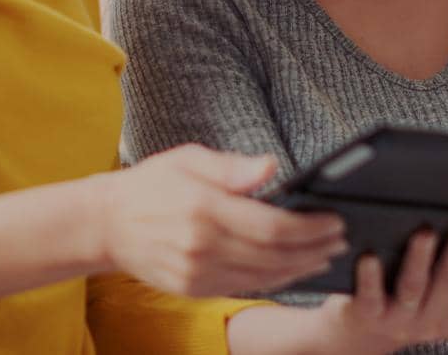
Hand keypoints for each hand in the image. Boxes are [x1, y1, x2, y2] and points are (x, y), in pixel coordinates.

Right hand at [98, 144, 347, 296]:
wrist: (107, 224)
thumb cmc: (151, 184)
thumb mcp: (187, 158)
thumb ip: (231, 166)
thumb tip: (272, 166)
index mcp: (203, 206)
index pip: (271, 225)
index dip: (309, 226)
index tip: (334, 220)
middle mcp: (201, 244)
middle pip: (274, 254)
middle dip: (314, 248)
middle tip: (340, 239)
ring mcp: (197, 271)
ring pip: (264, 275)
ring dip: (300, 267)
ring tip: (325, 255)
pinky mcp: (193, 288)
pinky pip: (244, 286)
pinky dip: (275, 279)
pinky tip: (292, 269)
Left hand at [315, 221, 447, 353]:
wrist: (362, 336)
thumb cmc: (408, 300)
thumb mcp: (441, 294)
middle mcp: (436, 321)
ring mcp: (403, 321)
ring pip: (415, 287)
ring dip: (421, 259)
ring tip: (425, 232)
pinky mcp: (370, 317)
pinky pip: (372, 296)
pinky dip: (371, 277)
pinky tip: (370, 256)